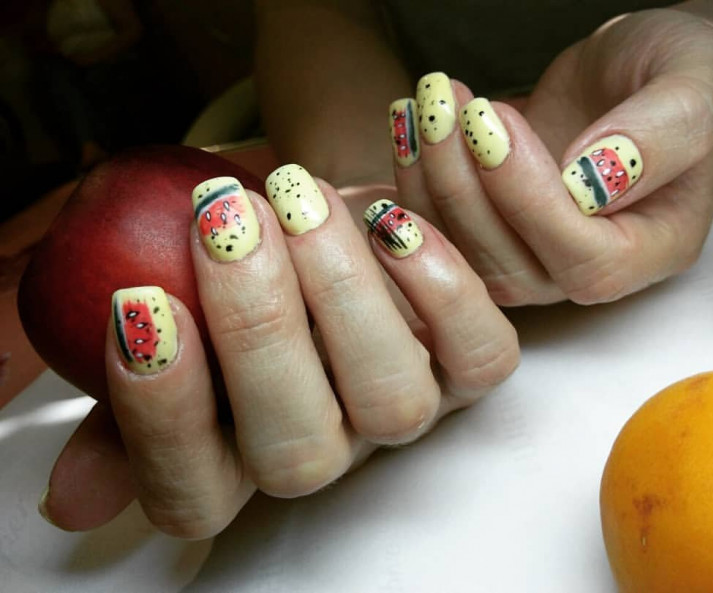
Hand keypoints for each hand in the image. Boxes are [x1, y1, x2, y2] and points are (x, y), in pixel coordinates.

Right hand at [39, 168, 518, 538]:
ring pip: (393, 403)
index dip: (162, 415)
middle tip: (226, 223)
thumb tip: (72, 497)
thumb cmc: (244, 263)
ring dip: (343, 295)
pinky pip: (482, 356)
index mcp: (238, 460)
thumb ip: (127, 396)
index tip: (140, 304)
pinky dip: (442, 286)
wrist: (323, 221)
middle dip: (257, 333)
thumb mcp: (174, 314)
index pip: (193, 490)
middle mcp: (328, 450)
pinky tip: (391, 218)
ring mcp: (404, 410)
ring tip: (299, 197)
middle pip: (297, 452)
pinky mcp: (470, 366)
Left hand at [393, 9, 712, 304]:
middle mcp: (591, 270)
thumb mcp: (691, 79)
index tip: (494, 123)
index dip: (531, 202)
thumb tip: (592, 178)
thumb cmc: (670, 72)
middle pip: (514, 269)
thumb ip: (663, 130)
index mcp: (655, 248)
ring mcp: (534, 262)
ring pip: (465, 259)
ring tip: (422, 106)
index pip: (587, 260)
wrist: (623, 74)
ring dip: (430, 184)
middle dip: (466, 189)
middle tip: (444, 107)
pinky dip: (413, 184)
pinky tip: (404, 127)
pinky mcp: (491, 241)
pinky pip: (441, 235)